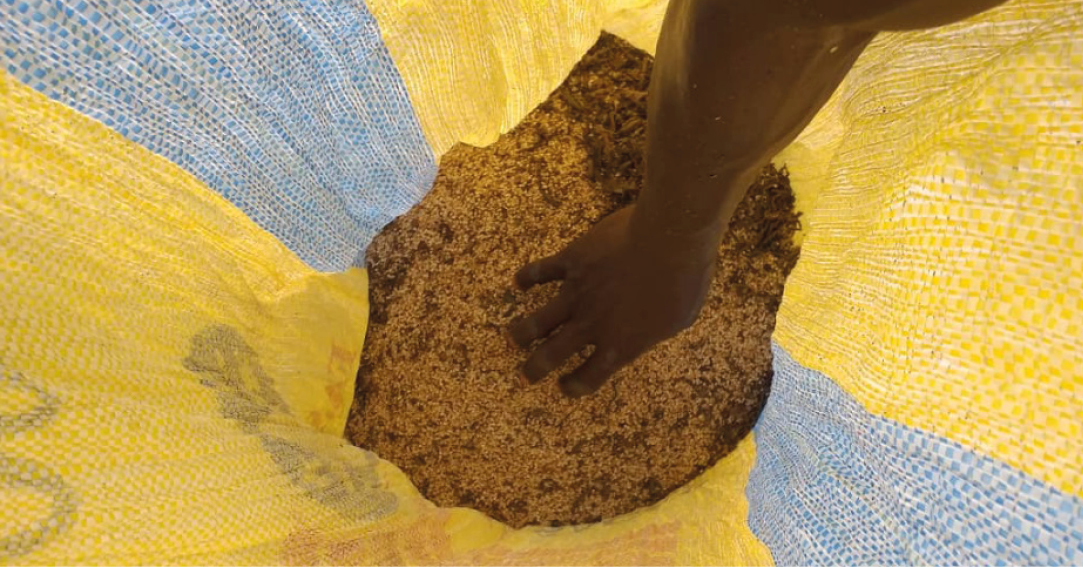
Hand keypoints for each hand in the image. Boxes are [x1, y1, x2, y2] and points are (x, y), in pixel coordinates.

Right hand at [509, 206, 715, 396]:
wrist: (668, 242)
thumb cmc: (685, 281)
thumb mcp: (679, 319)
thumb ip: (656, 330)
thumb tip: (650, 329)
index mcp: (620, 344)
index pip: (589, 377)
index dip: (573, 386)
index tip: (564, 386)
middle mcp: (591, 325)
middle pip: (551, 355)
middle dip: (534, 369)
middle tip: (526, 375)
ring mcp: (577, 293)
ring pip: (537, 321)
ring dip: (521, 333)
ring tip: (512, 338)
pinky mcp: (572, 261)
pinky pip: (541, 272)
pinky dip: (527, 278)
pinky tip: (519, 281)